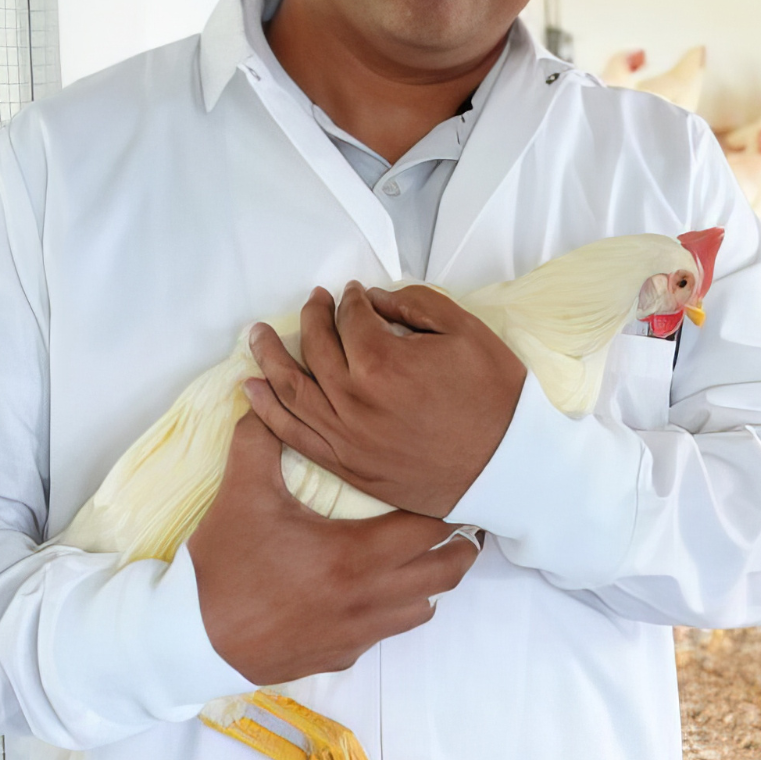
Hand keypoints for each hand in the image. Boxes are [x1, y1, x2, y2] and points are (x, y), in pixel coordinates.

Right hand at [187, 411, 478, 685]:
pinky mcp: (342, 656)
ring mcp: (359, 634)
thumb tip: (265, 395)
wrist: (191, 638)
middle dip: (459, 546)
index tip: (446, 488)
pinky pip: (387, 631)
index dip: (447, 506)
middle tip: (455, 522)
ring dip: (429, 581)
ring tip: (417, 555)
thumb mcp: (242, 494)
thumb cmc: (223, 566)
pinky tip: (370, 590)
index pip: (433, 528)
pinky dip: (392, 610)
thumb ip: (260, 439)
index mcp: (355, 555)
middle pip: (447, 572)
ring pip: (424, 608)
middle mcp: (369, 599)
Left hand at [243, 282, 526, 518]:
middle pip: (315, 348)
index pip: (350, 319)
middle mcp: (354, 400)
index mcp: (382, 362)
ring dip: (269, 358)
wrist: (507, 465)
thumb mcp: (465, 332)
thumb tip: (375, 301)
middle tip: (313, 301)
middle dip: (312, 317)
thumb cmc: (494, 397)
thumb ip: (414, 304)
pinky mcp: (348, 465)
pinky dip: (268, 410)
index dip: (351, 300)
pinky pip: (293, 435)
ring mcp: (346, 437)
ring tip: (256, 336)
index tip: (353, 294)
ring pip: (291, 390)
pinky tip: (253, 390)